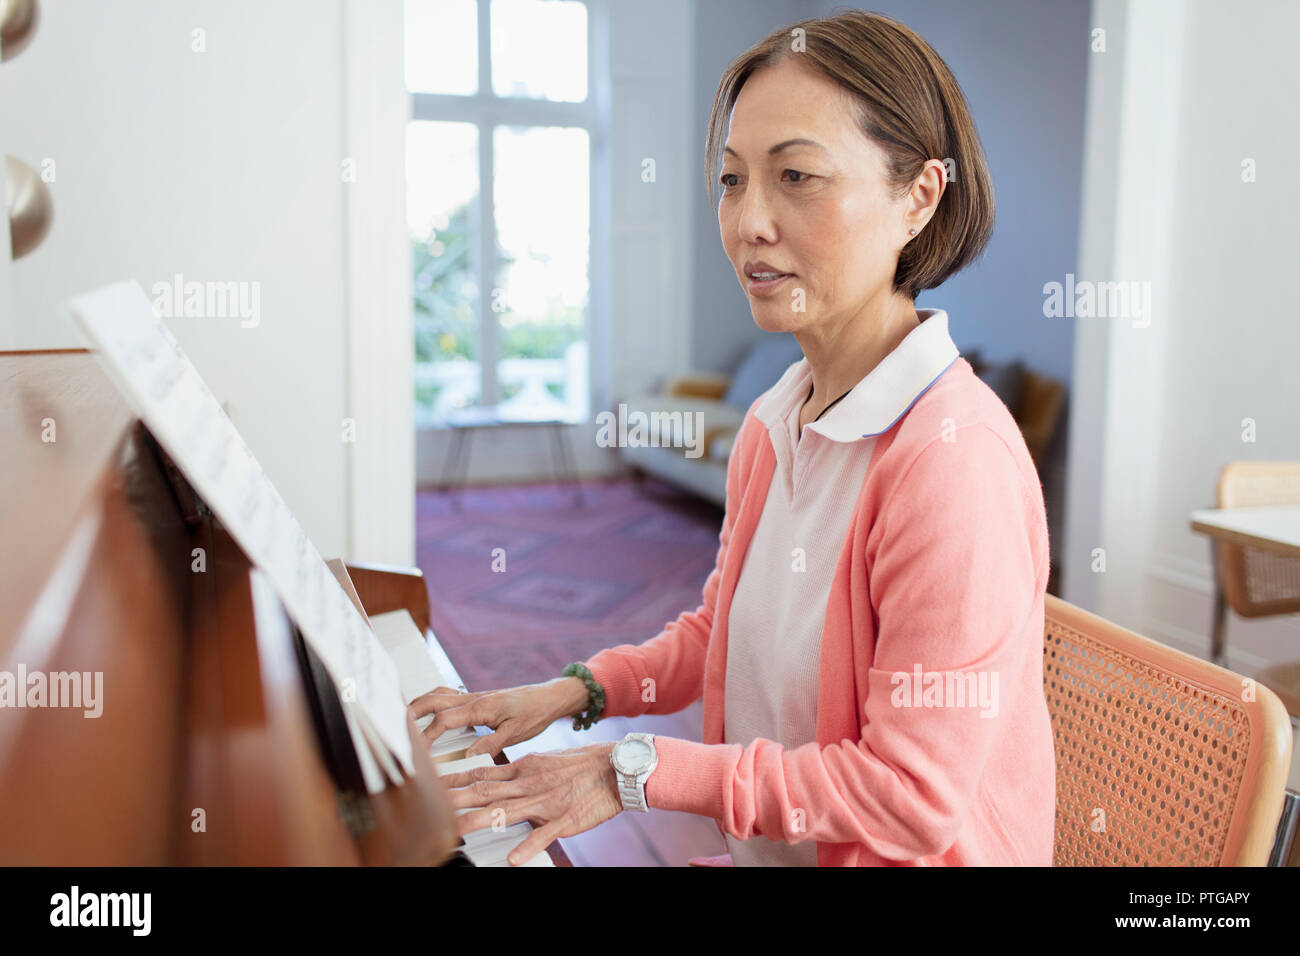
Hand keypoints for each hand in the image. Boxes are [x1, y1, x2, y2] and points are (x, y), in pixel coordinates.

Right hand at [410, 676, 588, 756]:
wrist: (549, 698)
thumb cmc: (535, 713)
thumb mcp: (517, 733)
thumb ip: (491, 744)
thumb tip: (468, 756)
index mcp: (481, 707)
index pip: (444, 719)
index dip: (426, 735)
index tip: (416, 750)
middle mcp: (474, 699)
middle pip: (433, 700)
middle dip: (412, 712)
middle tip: (397, 728)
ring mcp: (474, 697)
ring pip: (439, 695)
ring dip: (420, 705)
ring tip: (405, 719)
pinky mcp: (478, 699)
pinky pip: (449, 696)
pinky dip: (434, 702)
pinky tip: (431, 713)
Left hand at [440, 742, 620, 865]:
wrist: (617, 767)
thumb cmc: (584, 764)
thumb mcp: (546, 760)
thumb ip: (522, 771)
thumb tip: (501, 776)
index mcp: (525, 768)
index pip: (483, 773)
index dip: (456, 779)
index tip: (434, 782)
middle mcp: (530, 783)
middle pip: (487, 791)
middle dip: (457, 799)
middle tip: (432, 804)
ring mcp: (546, 802)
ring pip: (508, 811)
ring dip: (481, 820)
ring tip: (459, 831)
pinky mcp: (565, 819)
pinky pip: (545, 834)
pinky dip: (529, 845)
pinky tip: (514, 858)